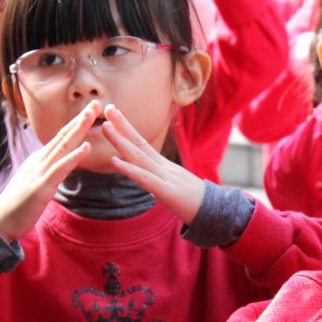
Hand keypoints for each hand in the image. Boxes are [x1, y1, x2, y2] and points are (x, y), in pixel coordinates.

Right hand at [0, 101, 95, 241]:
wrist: (0, 221)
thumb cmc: (19, 205)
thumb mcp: (36, 182)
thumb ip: (49, 172)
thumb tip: (61, 166)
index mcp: (40, 160)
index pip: (61, 138)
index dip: (76, 124)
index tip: (91, 111)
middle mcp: (39, 161)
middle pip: (63, 136)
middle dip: (81, 119)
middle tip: (97, 103)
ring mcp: (39, 172)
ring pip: (63, 147)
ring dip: (79, 130)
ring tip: (92, 115)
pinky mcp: (41, 187)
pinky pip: (60, 169)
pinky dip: (74, 156)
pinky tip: (87, 147)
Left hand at [101, 105, 205, 224]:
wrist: (216, 212)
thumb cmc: (195, 201)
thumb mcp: (174, 186)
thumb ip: (159, 179)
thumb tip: (144, 178)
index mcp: (164, 167)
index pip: (143, 144)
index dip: (128, 130)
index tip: (114, 116)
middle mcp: (163, 167)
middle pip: (140, 144)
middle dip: (122, 126)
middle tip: (107, 108)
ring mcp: (166, 178)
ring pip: (140, 156)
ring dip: (121, 142)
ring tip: (105, 127)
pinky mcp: (167, 192)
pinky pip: (145, 179)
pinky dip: (129, 169)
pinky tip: (115, 161)